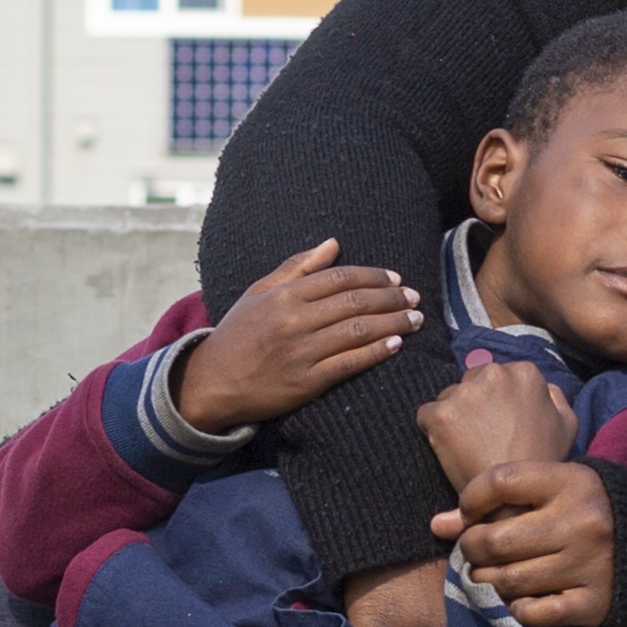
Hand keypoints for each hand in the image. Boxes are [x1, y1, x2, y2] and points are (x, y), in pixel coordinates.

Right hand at [168, 241, 419, 434]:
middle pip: (355, 302)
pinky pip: (349, 363)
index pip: (340, 278)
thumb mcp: (260, 292)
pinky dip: (376, 352)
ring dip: (393, 323)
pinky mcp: (306, 382)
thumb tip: (333, 243)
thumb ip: (297, 267)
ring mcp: (301, 352)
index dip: (373, 276)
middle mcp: (294, 320)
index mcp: (284, 295)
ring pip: (358, 331)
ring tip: (415, 318)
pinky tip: (396, 344)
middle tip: (414, 297)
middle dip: (391, 298)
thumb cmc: (238, 333)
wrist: (211, 381)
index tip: (396, 278)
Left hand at [416, 355, 578, 494]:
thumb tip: (541, 385)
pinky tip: (450, 451)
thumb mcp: (568, 423)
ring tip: (467, 446)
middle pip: (470, 382)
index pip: (497, 376)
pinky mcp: (441, 415)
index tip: (498, 424)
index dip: (495, 402)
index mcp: (525, 372)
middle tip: (481, 436)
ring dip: (453, 416)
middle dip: (473, 404)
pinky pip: (426, 416)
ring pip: (448, 397)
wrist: (516, 500)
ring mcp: (465, 393)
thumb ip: (554, 396)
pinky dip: (433, 432)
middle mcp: (494, 374)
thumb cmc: (543, 462)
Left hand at [437, 460, 616, 626]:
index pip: (499, 481)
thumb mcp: (556, 489)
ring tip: (492, 576)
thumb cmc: (591, 510)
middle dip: (472, 549)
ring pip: (509, 581)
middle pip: (496, 540)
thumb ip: (502, 499)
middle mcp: (582, 522)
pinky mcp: (595, 603)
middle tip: (474, 553)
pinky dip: (519, 609)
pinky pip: (534, 613)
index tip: (469, 512)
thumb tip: (438, 525)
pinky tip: (522, 599)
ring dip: (490, 582)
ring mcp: (590, 565)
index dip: (470, 499)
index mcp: (572, 482)